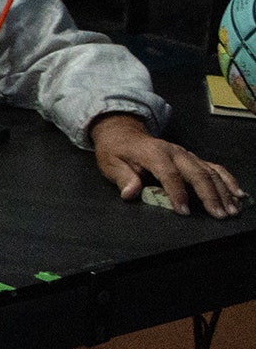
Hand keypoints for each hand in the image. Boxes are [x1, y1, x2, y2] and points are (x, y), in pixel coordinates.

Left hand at [92, 114, 242, 217]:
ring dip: (223, 191)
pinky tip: (238, 194)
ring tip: (233, 209)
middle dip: (210, 195)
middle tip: (219, 215)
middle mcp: (175, 152)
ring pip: (210, 172)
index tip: (183, 211)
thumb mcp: (111, 163)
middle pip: (197, 173)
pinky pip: (214, 168)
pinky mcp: (193, 158)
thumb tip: (130, 193)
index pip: (169, 174)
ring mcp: (187, 155)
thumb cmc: (117, 151)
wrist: (124, 133)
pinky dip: (228, 180)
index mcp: (154, 153)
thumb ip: (123, 178)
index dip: (177, 193)